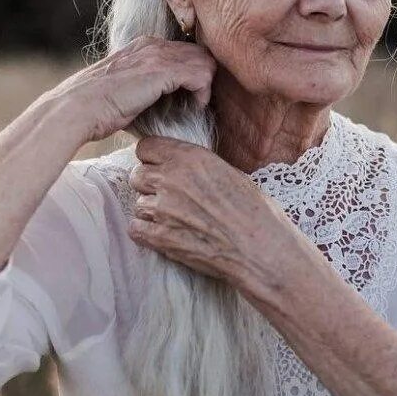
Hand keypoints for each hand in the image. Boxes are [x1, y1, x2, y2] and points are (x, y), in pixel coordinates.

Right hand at [40, 36, 217, 145]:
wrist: (76, 109)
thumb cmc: (95, 107)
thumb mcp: (123, 88)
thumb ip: (142, 85)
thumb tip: (157, 99)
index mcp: (142, 46)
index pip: (183, 51)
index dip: (191, 72)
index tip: (187, 95)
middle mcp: (151, 45)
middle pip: (198, 53)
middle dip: (203, 77)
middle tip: (195, 101)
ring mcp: (156, 56)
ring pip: (204, 62)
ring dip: (205, 86)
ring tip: (195, 105)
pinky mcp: (162, 72)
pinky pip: (201, 76)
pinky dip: (203, 94)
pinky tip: (194, 107)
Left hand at [126, 135, 313, 298]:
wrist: (261, 249)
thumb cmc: (256, 211)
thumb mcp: (229, 172)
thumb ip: (198, 167)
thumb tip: (183, 169)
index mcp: (190, 157)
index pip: (146, 147)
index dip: (152, 158)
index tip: (160, 167)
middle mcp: (171, 179)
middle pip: (137, 175)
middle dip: (149, 185)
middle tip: (168, 196)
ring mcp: (163, 209)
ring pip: (138, 204)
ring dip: (151, 211)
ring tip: (175, 220)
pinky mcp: (160, 237)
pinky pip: (135, 228)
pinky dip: (146, 232)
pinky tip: (165, 234)